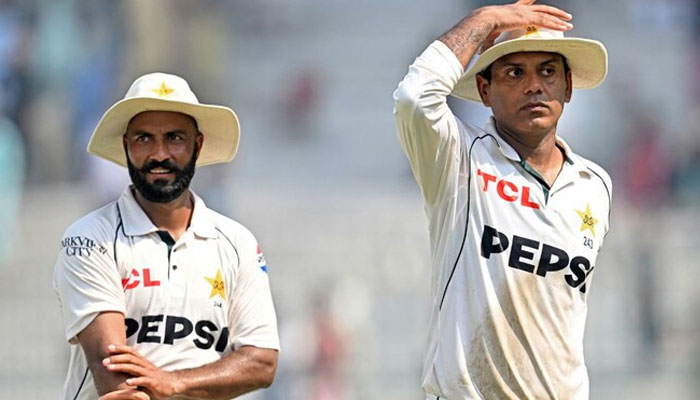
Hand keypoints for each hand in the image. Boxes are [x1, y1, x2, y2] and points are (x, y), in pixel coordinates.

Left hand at [103, 345, 178, 399]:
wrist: (172, 384)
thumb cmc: (154, 378)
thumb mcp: (142, 371)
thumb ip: (132, 368)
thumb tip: (115, 366)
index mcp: (142, 362)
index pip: (130, 352)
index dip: (120, 348)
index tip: (108, 347)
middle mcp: (144, 365)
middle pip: (130, 358)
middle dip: (116, 358)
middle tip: (104, 360)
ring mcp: (149, 374)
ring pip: (133, 368)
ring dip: (121, 367)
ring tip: (110, 368)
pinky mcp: (153, 383)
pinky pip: (143, 381)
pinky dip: (135, 381)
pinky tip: (127, 382)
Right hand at [439, 0, 573, 66]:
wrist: (485, 20)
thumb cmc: (483, 28)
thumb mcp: (487, 36)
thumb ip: (488, 44)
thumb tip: (481, 53)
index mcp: (512, 10)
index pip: (525, 3)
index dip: (531, 1)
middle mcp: (521, 9)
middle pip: (542, 8)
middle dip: (554, 11)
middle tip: (564, 14)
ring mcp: (526, 12)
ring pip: (548, 13)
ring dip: (559, 17)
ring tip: (569, 21)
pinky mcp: (529, 18)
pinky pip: (546, 21)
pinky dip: (556, 24)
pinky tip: (564, 26)